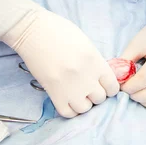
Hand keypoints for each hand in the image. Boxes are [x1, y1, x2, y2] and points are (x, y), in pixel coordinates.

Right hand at [0, 0, 118, 116]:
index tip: (102, 84)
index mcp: (95, 61)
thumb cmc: (58, 31)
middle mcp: (86, 76)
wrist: (33, 31)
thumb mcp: (85, 43)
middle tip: (87, 87)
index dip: (109, 87)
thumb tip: (101, 77)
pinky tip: (67, 98)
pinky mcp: (53, 93)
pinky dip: (69, 109)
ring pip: (85, 108)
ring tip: (76, 93)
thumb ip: (95, 61)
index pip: (113, 86)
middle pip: (100, 98)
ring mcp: (70, 87)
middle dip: (95, 94)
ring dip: (83, 103)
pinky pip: (67, 113)